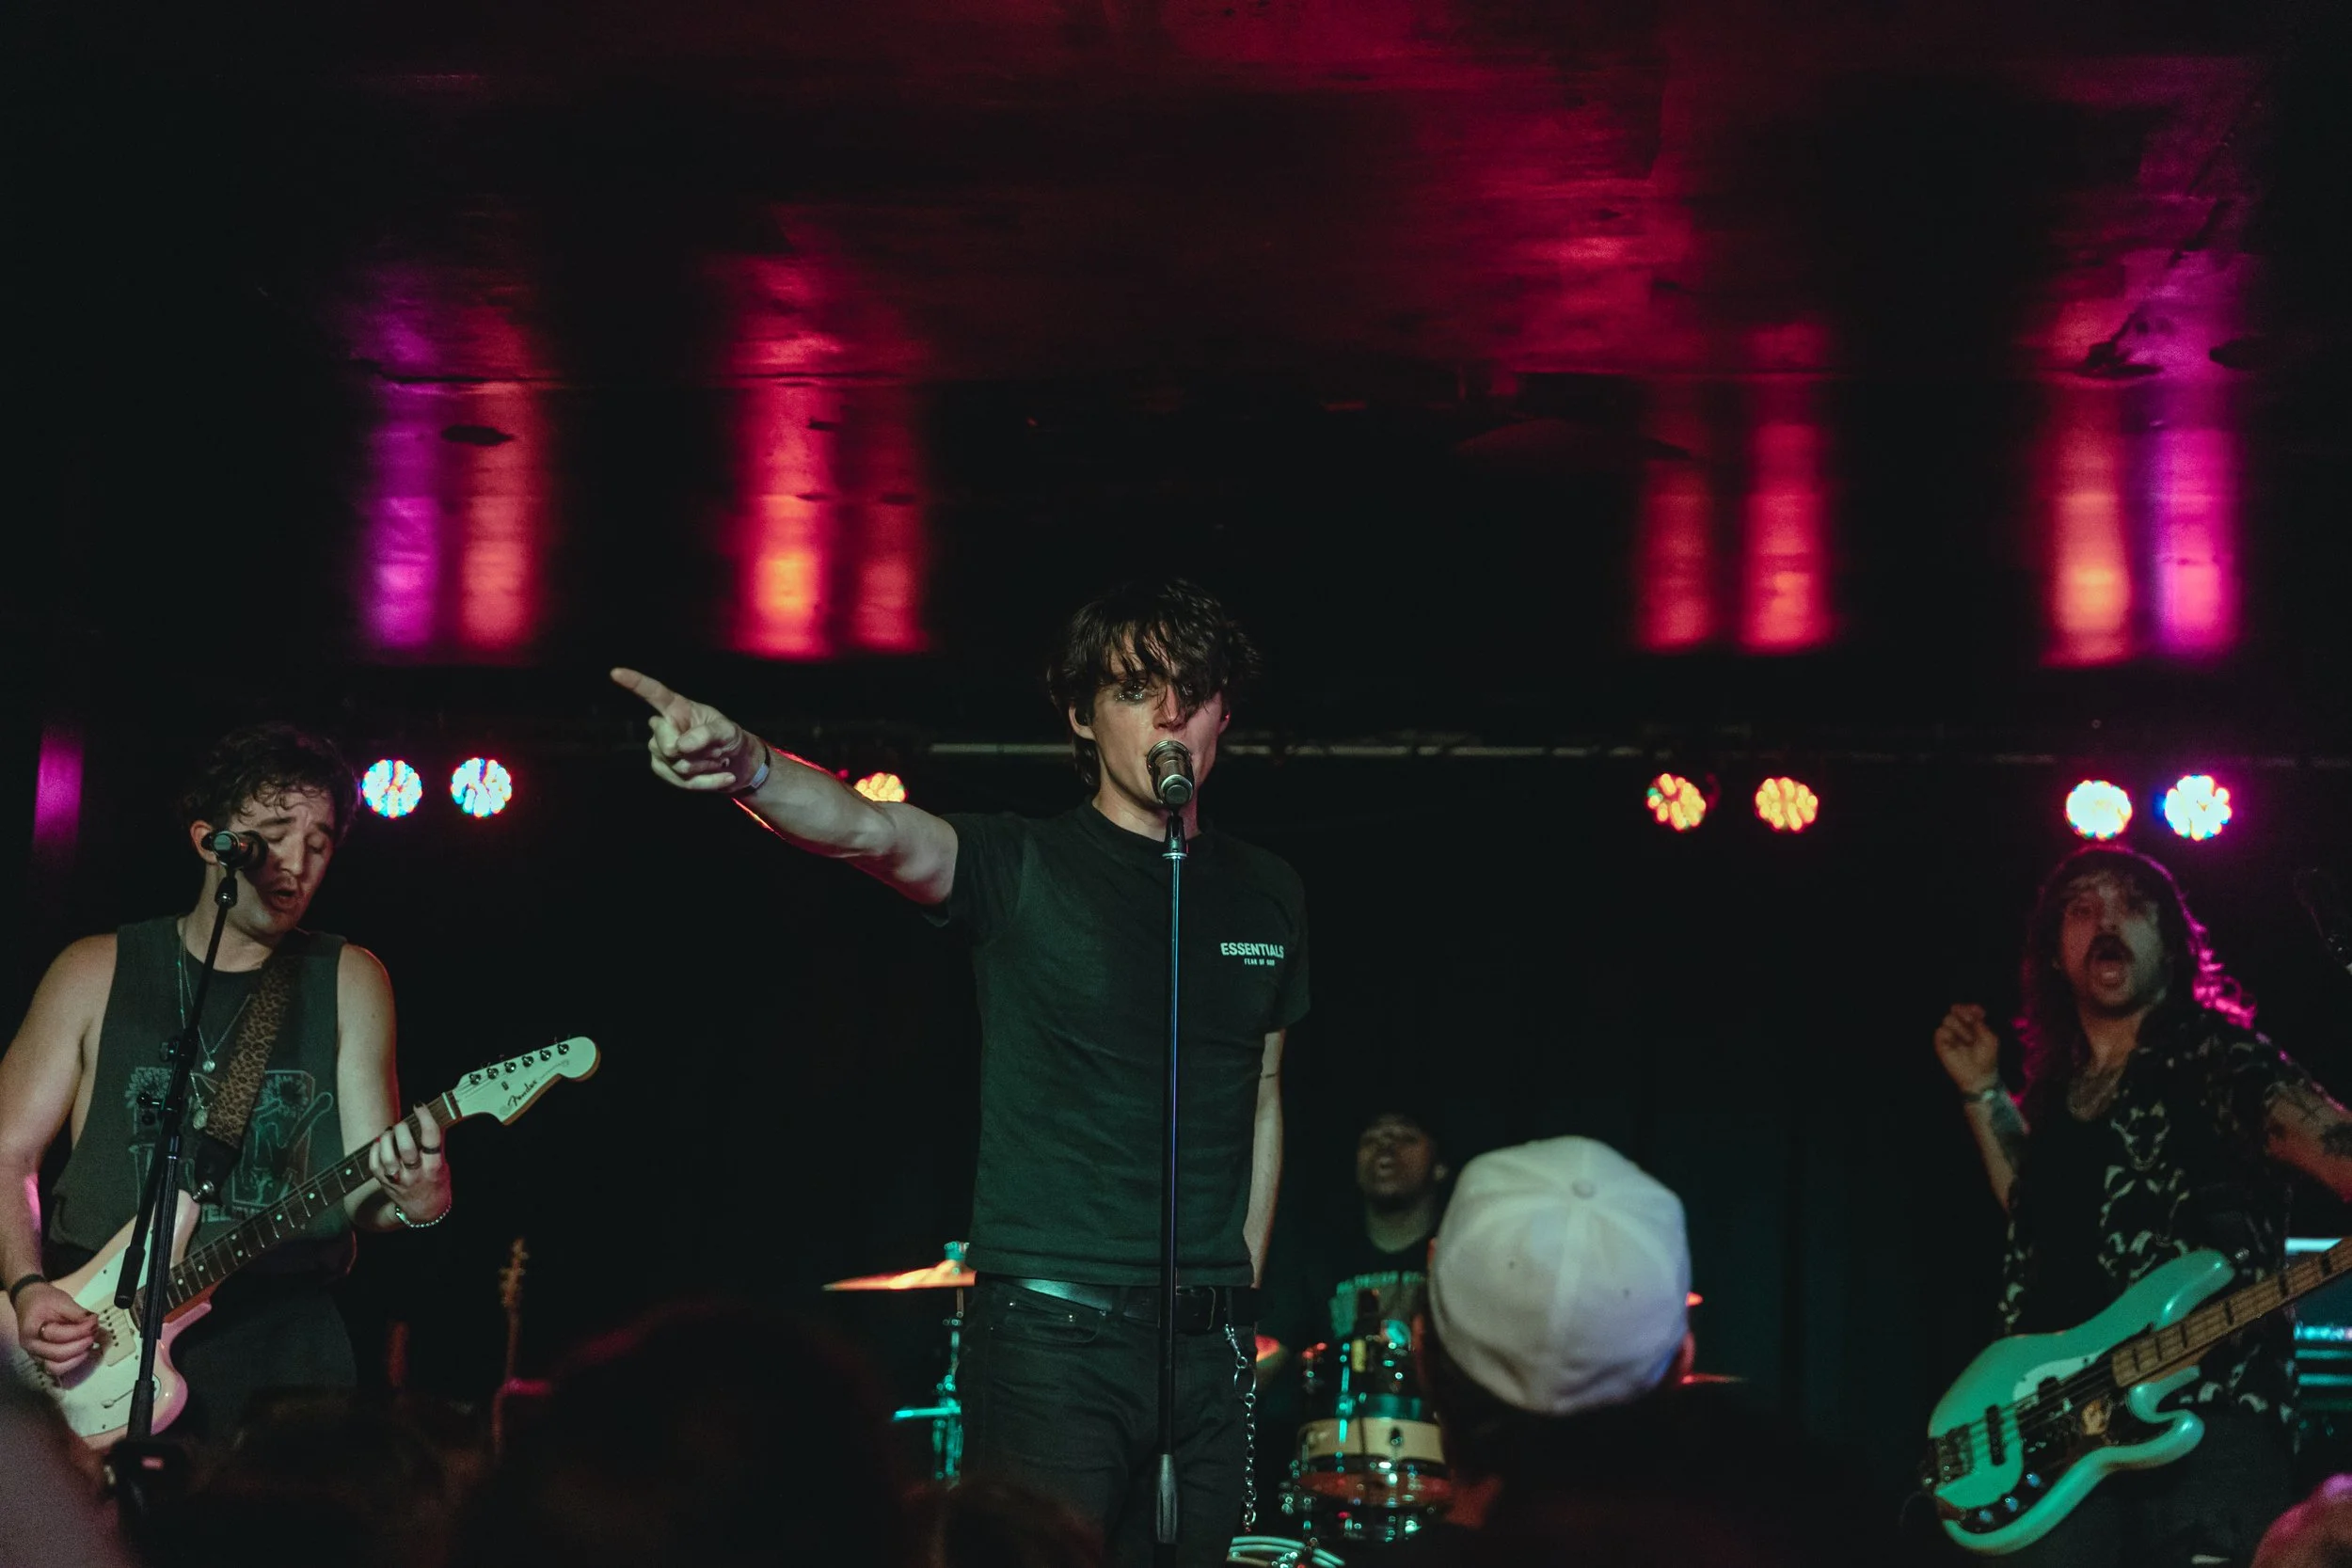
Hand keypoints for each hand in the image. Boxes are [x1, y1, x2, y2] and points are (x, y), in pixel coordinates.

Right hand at [14, 1281, 95, 1370]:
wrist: (29, 1302)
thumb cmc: (43, 1301)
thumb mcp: (61, 1300)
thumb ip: (78, 1313)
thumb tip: (94, 1322)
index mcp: (32, 1329)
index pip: (58, 1335)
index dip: (80, 1330)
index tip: (94, 1322)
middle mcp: (31, 1346)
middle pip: (58, 1355)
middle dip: (81, 1345)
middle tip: (93, 1333)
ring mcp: (35, 1355)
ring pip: (56, 1368)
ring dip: (77, 1358)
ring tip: (89, 1343)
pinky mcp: (42, 1359)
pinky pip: (57, 1369)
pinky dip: (72, 1363)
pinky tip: (83, 1351)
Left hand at [367, 1118, 448, 1220]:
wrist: (425, 1210)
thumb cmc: (435, 1182)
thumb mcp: (444, 1164)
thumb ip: (437, 1143)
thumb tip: (432, 1116)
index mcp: (434, 1168)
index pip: (431, 1140)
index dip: (425, 1118)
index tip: (419, 1106)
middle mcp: (416, 1175)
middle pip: (406, 1149)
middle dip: (403, 1130)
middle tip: (403, 1124)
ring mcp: (398, 1180)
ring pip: (387, 1157)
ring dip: (387, 1139)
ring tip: (390, 1132)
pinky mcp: (385, 1183)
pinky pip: (375, 1165)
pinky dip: (375, 1150)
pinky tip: (380, 1143)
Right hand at [611, 668, 763, 793]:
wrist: (736, 763)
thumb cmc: (728, 738)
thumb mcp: (727, 730)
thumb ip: (707, 734)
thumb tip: (680, 746)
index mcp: (677, 707)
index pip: (655, 693)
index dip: (635, 683)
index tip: (616, 672)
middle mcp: (663, 726)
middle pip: (666, 745)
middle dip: (695, 752)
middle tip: (717, 749)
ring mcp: (659, 749)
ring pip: (677, 765)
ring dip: (705, 766)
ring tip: (718, 759)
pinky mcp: (663, 769)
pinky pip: (682, 781)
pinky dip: (708, 782)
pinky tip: (725, 776)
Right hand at [1934, 1003, 2001, 1094]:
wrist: (1977, 1075)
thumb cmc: (1987, 1057)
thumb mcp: (1990, 1038)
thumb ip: (1981, 1024)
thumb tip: (1973, 1014)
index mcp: (1974, 1025)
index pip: (1970, 1010)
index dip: (1973, 1008)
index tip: (1979, 1012)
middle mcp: (1961, 1027)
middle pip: (1957, 1009)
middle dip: (1964, 1012)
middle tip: (1971, 1021)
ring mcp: (1950, 1034)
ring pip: (1948, 1018)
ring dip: (1959, 1028)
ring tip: (1967, 1040)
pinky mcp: (1941, 1043)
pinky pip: (1940, 1031)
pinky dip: (1949, 1035)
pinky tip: (1957, 1044)